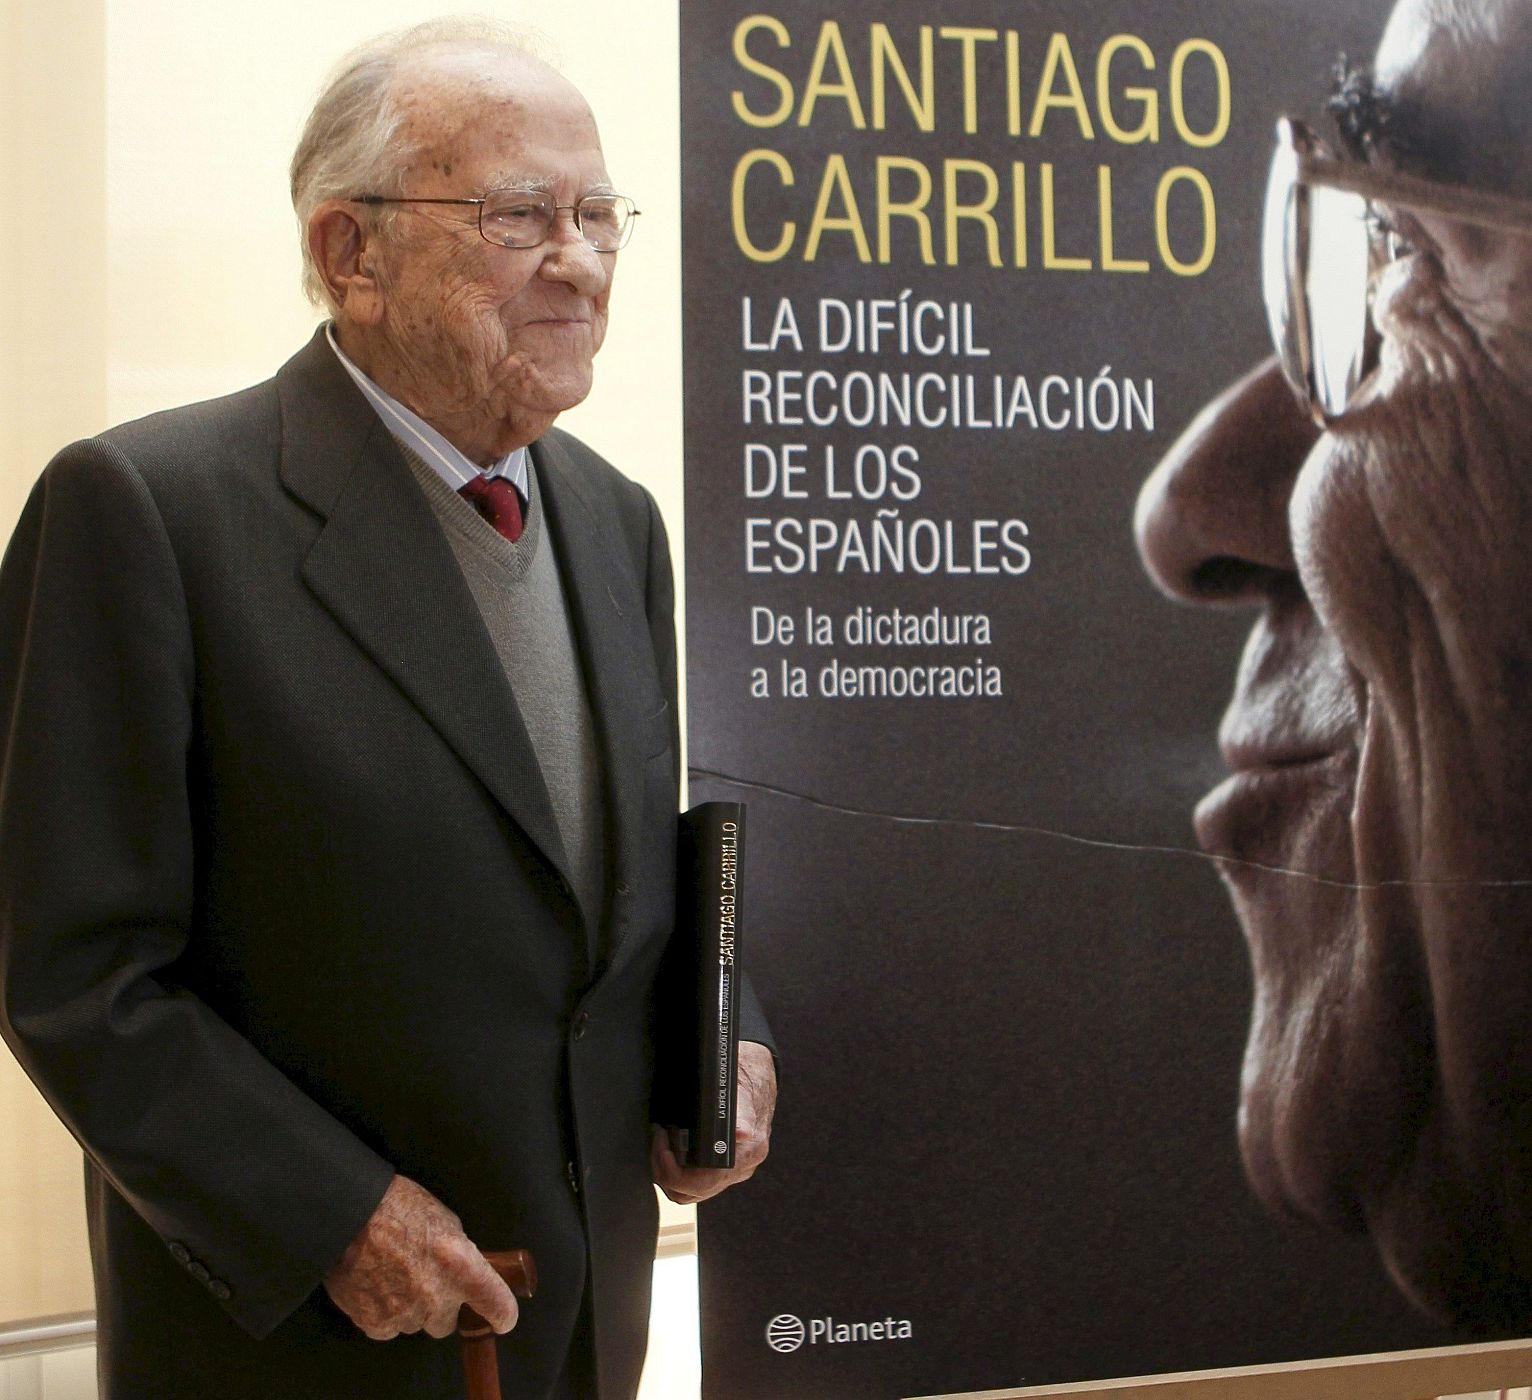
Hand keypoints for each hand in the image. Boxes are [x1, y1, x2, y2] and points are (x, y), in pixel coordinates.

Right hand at [323, 1174, 517, 1340]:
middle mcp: (437, 1297)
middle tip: (425, 1281)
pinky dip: (385, 1312)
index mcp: (461, 1267)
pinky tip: (376, 1285)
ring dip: (411, 1308)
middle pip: (447, 1323)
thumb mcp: (445, 1221)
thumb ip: (459, 1253)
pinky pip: (389, 1327)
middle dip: (440, 1307)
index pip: (496, 1304)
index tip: (502, 1318)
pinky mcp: (376, 1325)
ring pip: (416, 1324)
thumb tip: (465, 1270)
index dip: (502, 1314)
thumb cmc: (396, 1207)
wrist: (349, 1216)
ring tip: (394, 1275)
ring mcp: (406, 1314)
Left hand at [653, 1040, 776, 1204]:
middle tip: (656, 1140)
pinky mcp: (724, 1166)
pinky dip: (675, 1170)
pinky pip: (694, 1182)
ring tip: (659, 1143)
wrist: (758, 1071)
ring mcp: (733, 1169)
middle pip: (692, 1192)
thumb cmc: (748, 1075)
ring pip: (689, 1192)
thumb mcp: (741, 1086)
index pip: (704, 1183)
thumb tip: (740, 1134)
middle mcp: (743, 1166)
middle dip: (664, 1170)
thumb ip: (739, 1112)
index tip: (661, 1147)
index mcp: (749, 1151)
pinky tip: (668, 1147)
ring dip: (667, 1172)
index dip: (675, 1173)